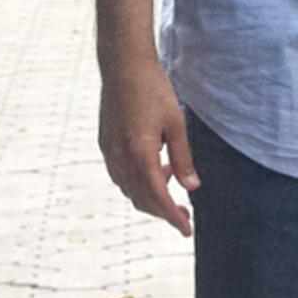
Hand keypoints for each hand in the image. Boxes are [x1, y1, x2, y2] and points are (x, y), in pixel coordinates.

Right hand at [98, 57, 199, 236]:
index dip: (172, 218)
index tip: (186, 230)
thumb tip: (192, 188)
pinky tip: (156, 166)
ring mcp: (109, 151)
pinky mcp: (105, 143)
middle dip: (163, 211)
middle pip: (141, 199)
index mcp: (141, 155)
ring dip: (150, 194)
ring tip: (172, 178)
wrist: (123, 66)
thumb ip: (184, 159)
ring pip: (128, 189)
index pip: (157, 198)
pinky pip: (120, 175)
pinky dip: (137, 181)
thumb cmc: (154, 91)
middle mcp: (121, 157)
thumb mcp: (177, 124)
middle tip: (184, 214)